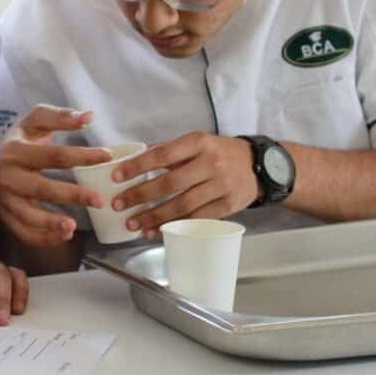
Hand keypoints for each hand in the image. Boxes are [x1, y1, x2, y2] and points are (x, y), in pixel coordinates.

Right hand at [0, 105, 111, 245]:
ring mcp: (4, 199)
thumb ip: (59, 117)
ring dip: (51, 223)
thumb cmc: (19, 142)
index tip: (107, 157)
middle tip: (100, 200)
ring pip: (27, 216)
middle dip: (72, 195)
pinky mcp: (5, 217)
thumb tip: (88, 117)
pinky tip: (64, 235)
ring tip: (73, 227)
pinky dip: (43, 237)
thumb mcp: (33, 122)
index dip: (81, 156)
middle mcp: (7, 176)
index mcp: (16, 150)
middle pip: (42, 188)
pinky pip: (23, 232)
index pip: (53, 155)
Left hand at [110, 132, 260, 237]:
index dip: (138, 166)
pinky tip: (157, 232)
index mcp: (198, 143)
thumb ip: (169, 150)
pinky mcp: (228, 206)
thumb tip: (133, 158)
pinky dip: (175, 227)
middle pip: (170, 183)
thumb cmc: (220, 153)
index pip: (163, 155)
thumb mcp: (197, 142)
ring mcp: (221, 186)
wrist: (259, 165)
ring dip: (155, 217)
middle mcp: (210, 163)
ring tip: (134, 224)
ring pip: (183, 205)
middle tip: (119, 205)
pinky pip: (197, 219)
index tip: (117, 176)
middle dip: (140, 195)